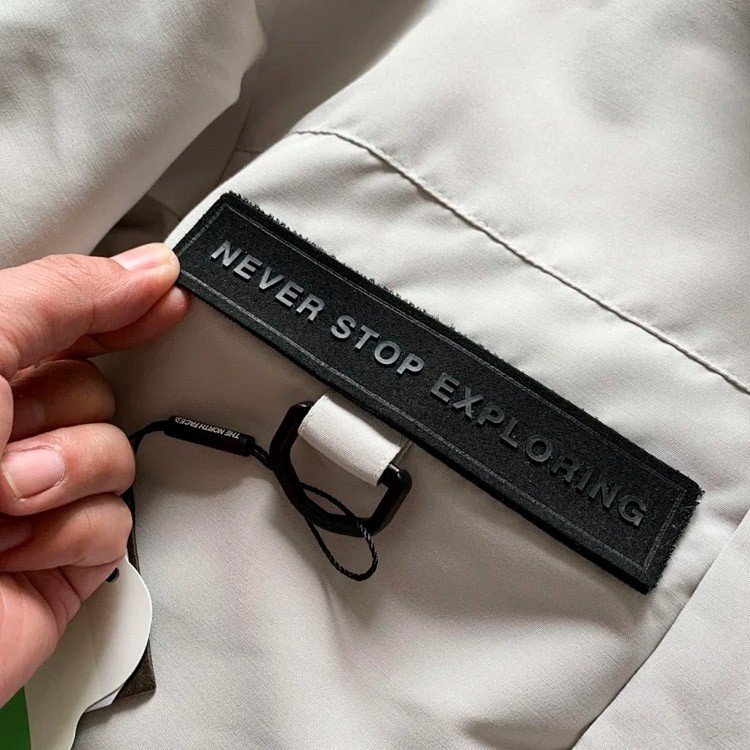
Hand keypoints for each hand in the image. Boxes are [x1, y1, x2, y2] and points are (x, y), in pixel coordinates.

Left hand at [0, 245, 189, 705]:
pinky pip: (118, 522)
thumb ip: (62, 295)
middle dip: (63, 413)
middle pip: (100, 390)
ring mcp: (36, 500)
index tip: (168, 294)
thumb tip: (145, 270)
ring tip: (0, 503)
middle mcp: (3, 436)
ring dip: (65, 476)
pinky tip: (16, 550)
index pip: (67, 325)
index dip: (121, 305)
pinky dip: (69, 535)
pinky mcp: (62, 559)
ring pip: (118, 456)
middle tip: (6, 437)